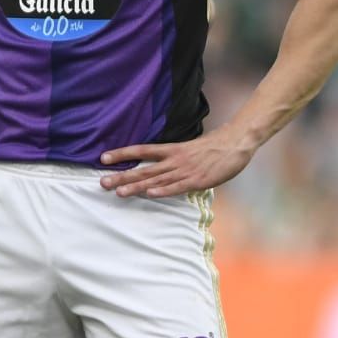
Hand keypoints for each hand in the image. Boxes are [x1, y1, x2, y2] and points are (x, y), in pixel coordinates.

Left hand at [98, 128, 254, 197]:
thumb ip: (172, 159)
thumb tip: (157, 168)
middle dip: (122, 176)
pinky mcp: (197, 180)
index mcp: (171, 150)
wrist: (235, 143)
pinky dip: (163, 191)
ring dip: (137, 187)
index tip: (103, 158)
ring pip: (156, 180)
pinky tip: (149, 194)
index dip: (122, 154)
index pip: (141, 151)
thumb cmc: (212, 148)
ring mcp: (184, 170)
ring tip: (118, 192)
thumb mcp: (187, 149)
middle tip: (102, 183)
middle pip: (143, 169)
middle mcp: (174, 160)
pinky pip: (177, 187)